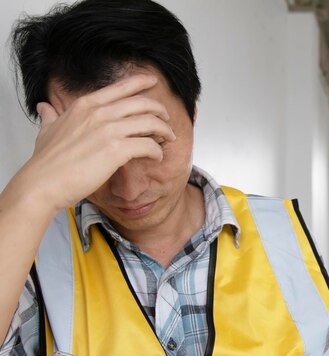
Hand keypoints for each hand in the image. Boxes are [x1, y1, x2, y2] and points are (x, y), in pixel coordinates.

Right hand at [16, 74, 175, 212]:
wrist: (43, 183)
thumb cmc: (46, 161)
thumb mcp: (46, 130)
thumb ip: (50, 116)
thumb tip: (44, 107)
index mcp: (85, 106)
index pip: (119, 88)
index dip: (140, 83)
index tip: (153, 81)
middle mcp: (99, 113)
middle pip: (141, 103)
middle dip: (159, 110)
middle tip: (166, 120)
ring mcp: (108, 131)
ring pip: (150, 122)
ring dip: (164, 131)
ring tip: (167, 139)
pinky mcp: (116, 150)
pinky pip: (148, 145)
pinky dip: (157, 151)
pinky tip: (156, 156)